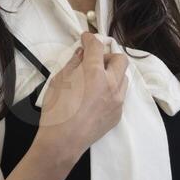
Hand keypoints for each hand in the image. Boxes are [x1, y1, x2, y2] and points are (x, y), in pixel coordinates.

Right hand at [29, 30, 129, 168]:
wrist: (63, 141)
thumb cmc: (56, 111)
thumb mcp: (58, 82)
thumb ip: (73, 64)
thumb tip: (81, 54)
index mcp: (94, 73)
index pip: (97, 47)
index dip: (90, 38)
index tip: (86, 38)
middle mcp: (111, 84)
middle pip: (120, 60)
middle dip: (108, 56)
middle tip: (94, 62)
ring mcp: (118, 100)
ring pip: (123, 78)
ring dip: (112, 74)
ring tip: (96, 81)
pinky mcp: (118, 114)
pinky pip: (119, 96)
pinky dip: (110, 91)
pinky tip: (95, 99)